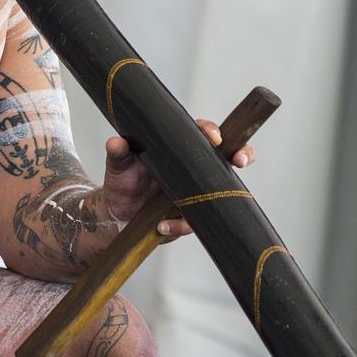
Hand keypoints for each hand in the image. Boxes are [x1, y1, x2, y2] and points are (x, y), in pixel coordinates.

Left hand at [102, 119, 255, 242]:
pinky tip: (161, 225)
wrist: (119, 213)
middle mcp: (193, 168)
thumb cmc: (122, 180)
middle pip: (226, 155)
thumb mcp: (118, 165)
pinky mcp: (192, 215)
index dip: (211, 131)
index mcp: (177, 148)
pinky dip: (179, 225)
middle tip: (239, 159)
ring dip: (216, 201)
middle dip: (241, 153)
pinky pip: (194, 221)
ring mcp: (196, 191)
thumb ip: (117, 153)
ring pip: (222, 191)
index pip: (201, 132)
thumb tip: (115, 142)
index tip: (213, 137)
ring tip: (187, 212)